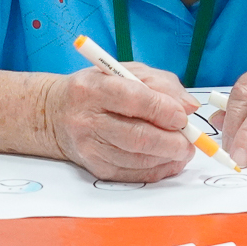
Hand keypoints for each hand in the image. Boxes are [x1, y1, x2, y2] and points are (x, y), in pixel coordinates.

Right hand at [46, 63, 197, 181]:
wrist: (56, 114)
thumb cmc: (97, 89)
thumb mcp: (125, 71)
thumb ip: (160, 83)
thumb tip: (189, 106)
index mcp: (94, 88)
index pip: (134, 99)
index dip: (163, 110)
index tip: (182, 116)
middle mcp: (88, 119)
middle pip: (137, 136)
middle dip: (171, 142)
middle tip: (190, 141)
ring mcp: (90, 147)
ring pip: (137, 158)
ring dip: (168, 157)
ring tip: (183, 150)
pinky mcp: (95, 168)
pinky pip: (133, 174)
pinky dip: (157, 170)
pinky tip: (168, 161)